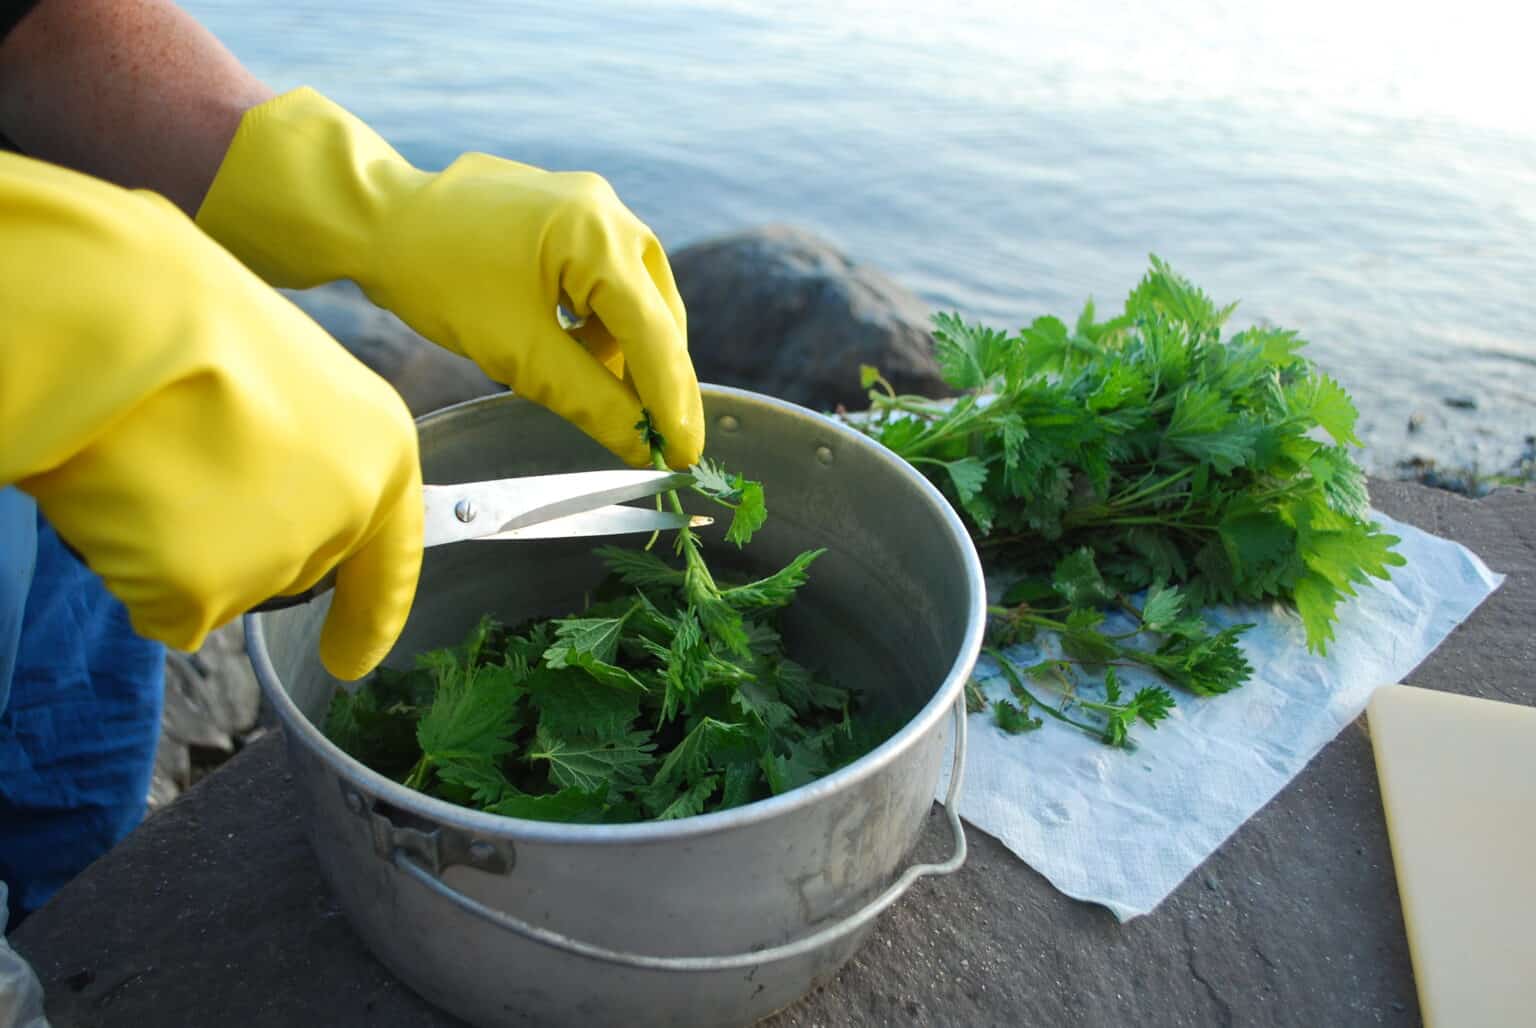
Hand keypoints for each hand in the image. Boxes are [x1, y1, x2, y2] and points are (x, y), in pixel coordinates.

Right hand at [2, 153, 421, 679]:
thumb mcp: (274, 374)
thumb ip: (295, 444)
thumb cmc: (181, 318)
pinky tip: (123, 500)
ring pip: (218, 584)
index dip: (373, 614)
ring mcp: (281, 556)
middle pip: (289, 566)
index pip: (392, 557)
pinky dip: (130, 563)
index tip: (351, 660)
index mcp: (380, 449)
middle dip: (236, 537)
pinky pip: (161, 603)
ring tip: (145, 459)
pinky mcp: (208, 592)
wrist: (115, 322)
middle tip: (180, 459)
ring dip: (176, 541)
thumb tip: (255, 478)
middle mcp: (347, 511)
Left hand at [196, 88, 703, 468]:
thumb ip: (589, 400)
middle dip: (656, 382)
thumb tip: (642, 447)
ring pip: (638, 301)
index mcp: (597, 236)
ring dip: (625, 354)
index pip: (654, 335)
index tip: (684, 454)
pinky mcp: (576, 215)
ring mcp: (595, 207)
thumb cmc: (438, 278)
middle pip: (656, 316)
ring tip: (598, 396)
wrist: (380, 218)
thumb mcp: (515, 352)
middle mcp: (610, 212)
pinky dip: (602, 326)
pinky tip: (573, 353)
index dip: (671, 402)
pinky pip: (611, 281)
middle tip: (661, 443)